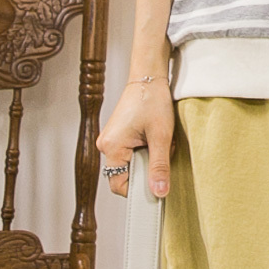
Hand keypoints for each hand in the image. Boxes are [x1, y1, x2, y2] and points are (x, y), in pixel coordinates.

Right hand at [96, 78, 173, 198]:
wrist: (149, 76)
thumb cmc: (153, 100)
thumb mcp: (161, 136)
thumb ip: (159, 166)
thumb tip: (160, 192)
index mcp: (111, 147)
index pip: (119, 185)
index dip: (138, 189)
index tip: (157, 184)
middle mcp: (106, 145)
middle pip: (125, 174)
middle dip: (147, 169)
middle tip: (162, 153)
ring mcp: (112, 139)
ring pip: (131, 163)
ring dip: (148, 158)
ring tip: (160, 142)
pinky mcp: (119, 135)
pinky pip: (131, 152)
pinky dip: (146, 150)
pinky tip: (156, 138)